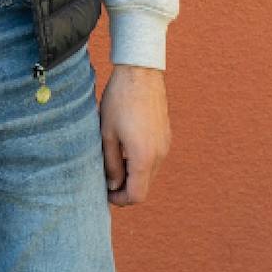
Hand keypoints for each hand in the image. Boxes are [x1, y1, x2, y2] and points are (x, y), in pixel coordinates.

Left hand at [99, 64, 169, 204]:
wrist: (140, 72)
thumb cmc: (119, 100)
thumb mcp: (107, 133)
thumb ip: (111, 164)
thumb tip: (113, 185)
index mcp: (144, 157)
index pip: (136, 195)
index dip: (120, 199)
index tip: (105, 193)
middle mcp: (160, 154)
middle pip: (144, 187)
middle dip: (125, 188)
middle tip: (105, 179)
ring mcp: (165, 145)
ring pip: (150, 173)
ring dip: (133, 175)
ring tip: (113, 161)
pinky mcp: (166, 136)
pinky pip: (154, 159)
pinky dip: (141, 162)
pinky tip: (125, 147)